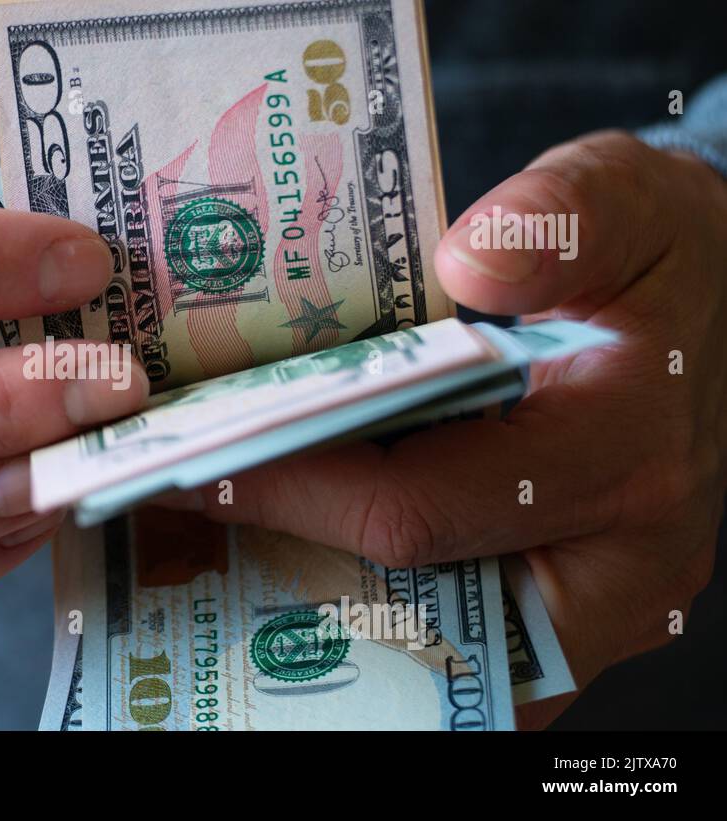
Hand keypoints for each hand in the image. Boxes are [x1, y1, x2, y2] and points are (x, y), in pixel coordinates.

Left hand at [161, 131, 725, 725]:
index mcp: (623, 459)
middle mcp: (616, 566)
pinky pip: (452, 647)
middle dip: (278, 547)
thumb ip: (561, 219)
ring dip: (308, 599)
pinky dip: (367, 612)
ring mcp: (592, 608)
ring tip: (206, 541)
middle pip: (405, 591)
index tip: (193, 459)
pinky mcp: (563, 615)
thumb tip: (469, 259)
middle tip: (177, 504)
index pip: (416, 509)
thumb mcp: (626, 203)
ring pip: (426, 645)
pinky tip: (284, 556)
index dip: (290, 489)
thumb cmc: (658, 259)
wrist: (719, 314)